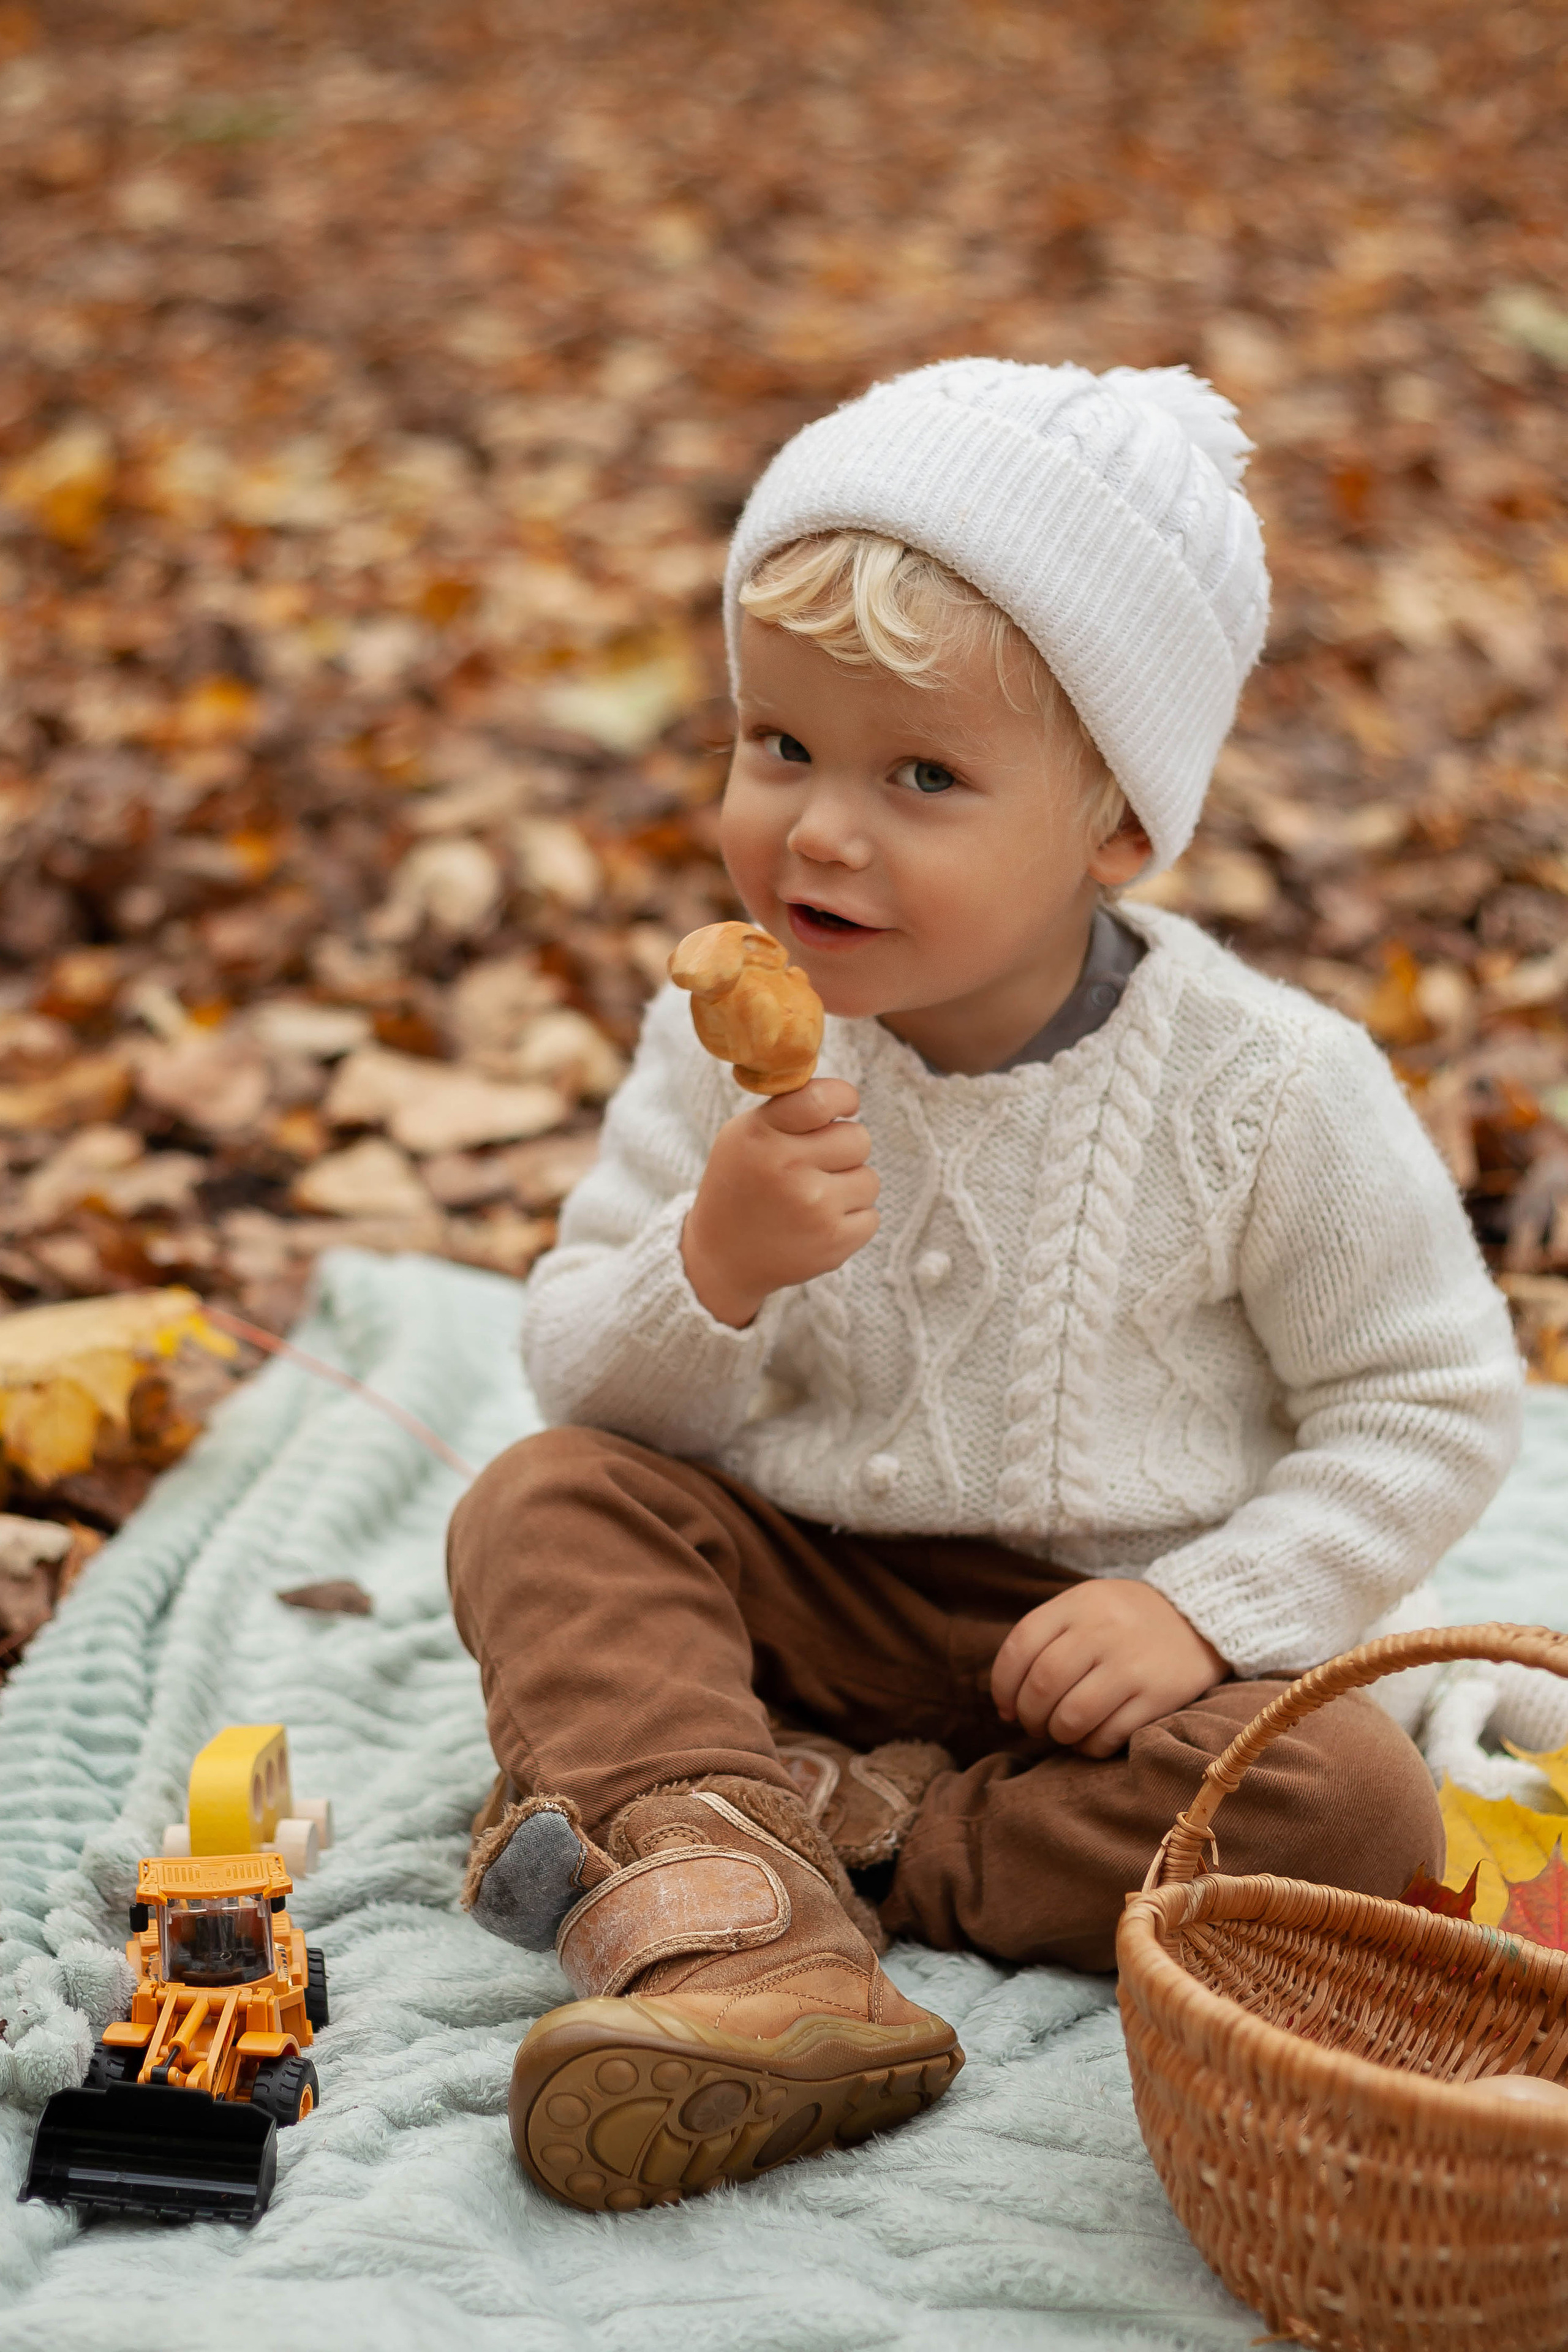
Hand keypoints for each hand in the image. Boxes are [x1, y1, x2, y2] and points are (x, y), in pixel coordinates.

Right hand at [681, 1077, 878, 1327]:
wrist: (722, 1257)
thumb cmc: (743, 1184)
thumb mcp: (745, 1135)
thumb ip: (790, 1109)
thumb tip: (842, 1095)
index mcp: (761, 1133)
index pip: (823, 1098)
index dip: (844, 1098)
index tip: (844, 1108)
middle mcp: (787, 1168)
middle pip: (859, 1138)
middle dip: (845, 1149)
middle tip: (818, 1165)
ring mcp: (814, 1208)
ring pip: (870, 1179)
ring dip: (849, 1187)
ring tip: (815, 1199)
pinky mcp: (833, 1243)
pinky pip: (872, 1216)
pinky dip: (852, 1221)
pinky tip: (820, 1225)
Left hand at [990, 1579, 1226, 1757]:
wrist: (1199, 1619)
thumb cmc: (1126, 1620)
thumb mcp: (1085, 1607)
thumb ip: (1045, 1639)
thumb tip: (1007, 1704)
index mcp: (1078, 1603)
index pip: (1020, 1646)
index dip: (1002, 1686)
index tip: (1006, 1707)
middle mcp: (1103, 1630)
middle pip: (1042, 1685)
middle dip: (1029, 1716)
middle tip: (1035, 1725)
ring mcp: (1132, 1664)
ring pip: (1072, 1716)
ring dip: (1058, 1735)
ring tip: (1062, 1733)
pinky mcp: (1159, 1696)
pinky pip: (1109, 1736)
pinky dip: (1090, 1747)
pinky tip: (1091, 1740)